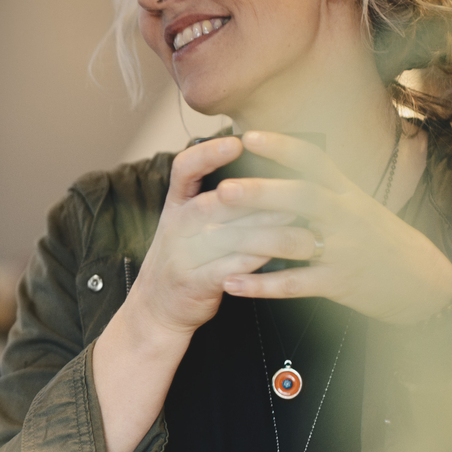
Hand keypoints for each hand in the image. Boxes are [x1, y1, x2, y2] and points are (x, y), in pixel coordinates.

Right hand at [122, 136, 316, 337]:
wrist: (156, 307)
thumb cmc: (185, 259)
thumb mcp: (188, 224)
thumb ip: (217, 202)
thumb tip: (264, 176)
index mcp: (175, 206)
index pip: (183, 169)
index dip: (208, 154)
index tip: (236, 143)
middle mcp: (176, 227)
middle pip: (212, 203)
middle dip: (252, 194)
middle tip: (289, 186)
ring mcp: (182, 256)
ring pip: (226, 235)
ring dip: (264, 226)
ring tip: (295, 218)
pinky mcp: (194, 283)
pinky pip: (229, 267)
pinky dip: (255, 260)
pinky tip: (278, 253)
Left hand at [212, 130, 451, 322]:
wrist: (424, 282)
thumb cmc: (381, 239)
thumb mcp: (358, 204)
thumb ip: (324, 187)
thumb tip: (282, 162)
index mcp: (347, 192)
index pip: (314, 161)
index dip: (282, 147)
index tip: (248, 137)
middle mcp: (345, 216)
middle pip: (301, 197)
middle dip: (261, 192)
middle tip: (223, 189)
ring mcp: (343, 250)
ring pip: (294, 241)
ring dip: (251, 240)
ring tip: (214, 237)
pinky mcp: (339, 283)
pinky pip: (295, 284)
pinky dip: (261, 286)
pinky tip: (231, 283)